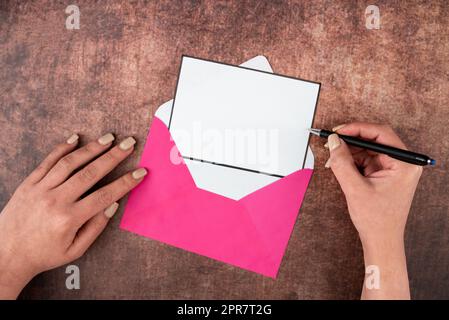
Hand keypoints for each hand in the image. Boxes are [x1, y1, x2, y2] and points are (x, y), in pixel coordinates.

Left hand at [0, 133, 146, 298]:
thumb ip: (96, 227)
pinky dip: (62, 148)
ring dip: (92, 148)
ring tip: (109, 138)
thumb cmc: (43, 254)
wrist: (5, 254)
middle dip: (113, 156)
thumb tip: (113, 205)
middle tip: (129, 143)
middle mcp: (55, 201)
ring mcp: (40, 189)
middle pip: (90, 173)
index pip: (105, 196)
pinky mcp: (29, 184)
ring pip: (70, 163)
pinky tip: (76, 138)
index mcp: (69, 219)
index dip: (125, 183)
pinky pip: (47, 162)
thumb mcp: (75, 250)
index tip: (140, 172)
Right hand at [325, 123, 421, 298]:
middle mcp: (403, 164)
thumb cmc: (376, 220)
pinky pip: (366, 160)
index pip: (381, 134)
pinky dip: (352, 161)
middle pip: (375, 140)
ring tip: (333, 157)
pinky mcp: (384, 174)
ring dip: (350, 152)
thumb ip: (342, 163)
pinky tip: (340, 165)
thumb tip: (334, 142)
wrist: (381, 240)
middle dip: (351, 141)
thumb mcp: (355, 189)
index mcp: (404, 165)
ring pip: (368, 149)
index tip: (339, 131)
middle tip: (332, 141)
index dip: (358, 129)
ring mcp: (394, 169)